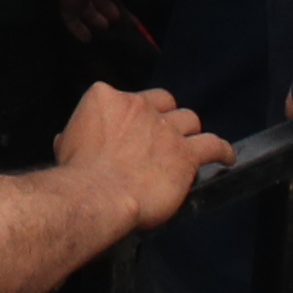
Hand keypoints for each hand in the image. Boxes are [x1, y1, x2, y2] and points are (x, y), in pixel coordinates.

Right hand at [50, 80, 227, 231]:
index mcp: (107, 97)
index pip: (130, 98)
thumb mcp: (65, 145)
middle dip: (166, 117)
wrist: (96, 195)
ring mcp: (165, 129)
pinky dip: (222, 150)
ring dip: (189, 133)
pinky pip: (214, 145)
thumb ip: (75, 136)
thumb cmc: (76, 174)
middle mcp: (139, 106)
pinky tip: (226, 157)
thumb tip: (68, 140)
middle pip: (165, 103)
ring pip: (190, 120)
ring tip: (190, 146)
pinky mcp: (186, 154)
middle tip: (161, 138)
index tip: (133, 131)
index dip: (135, 115)